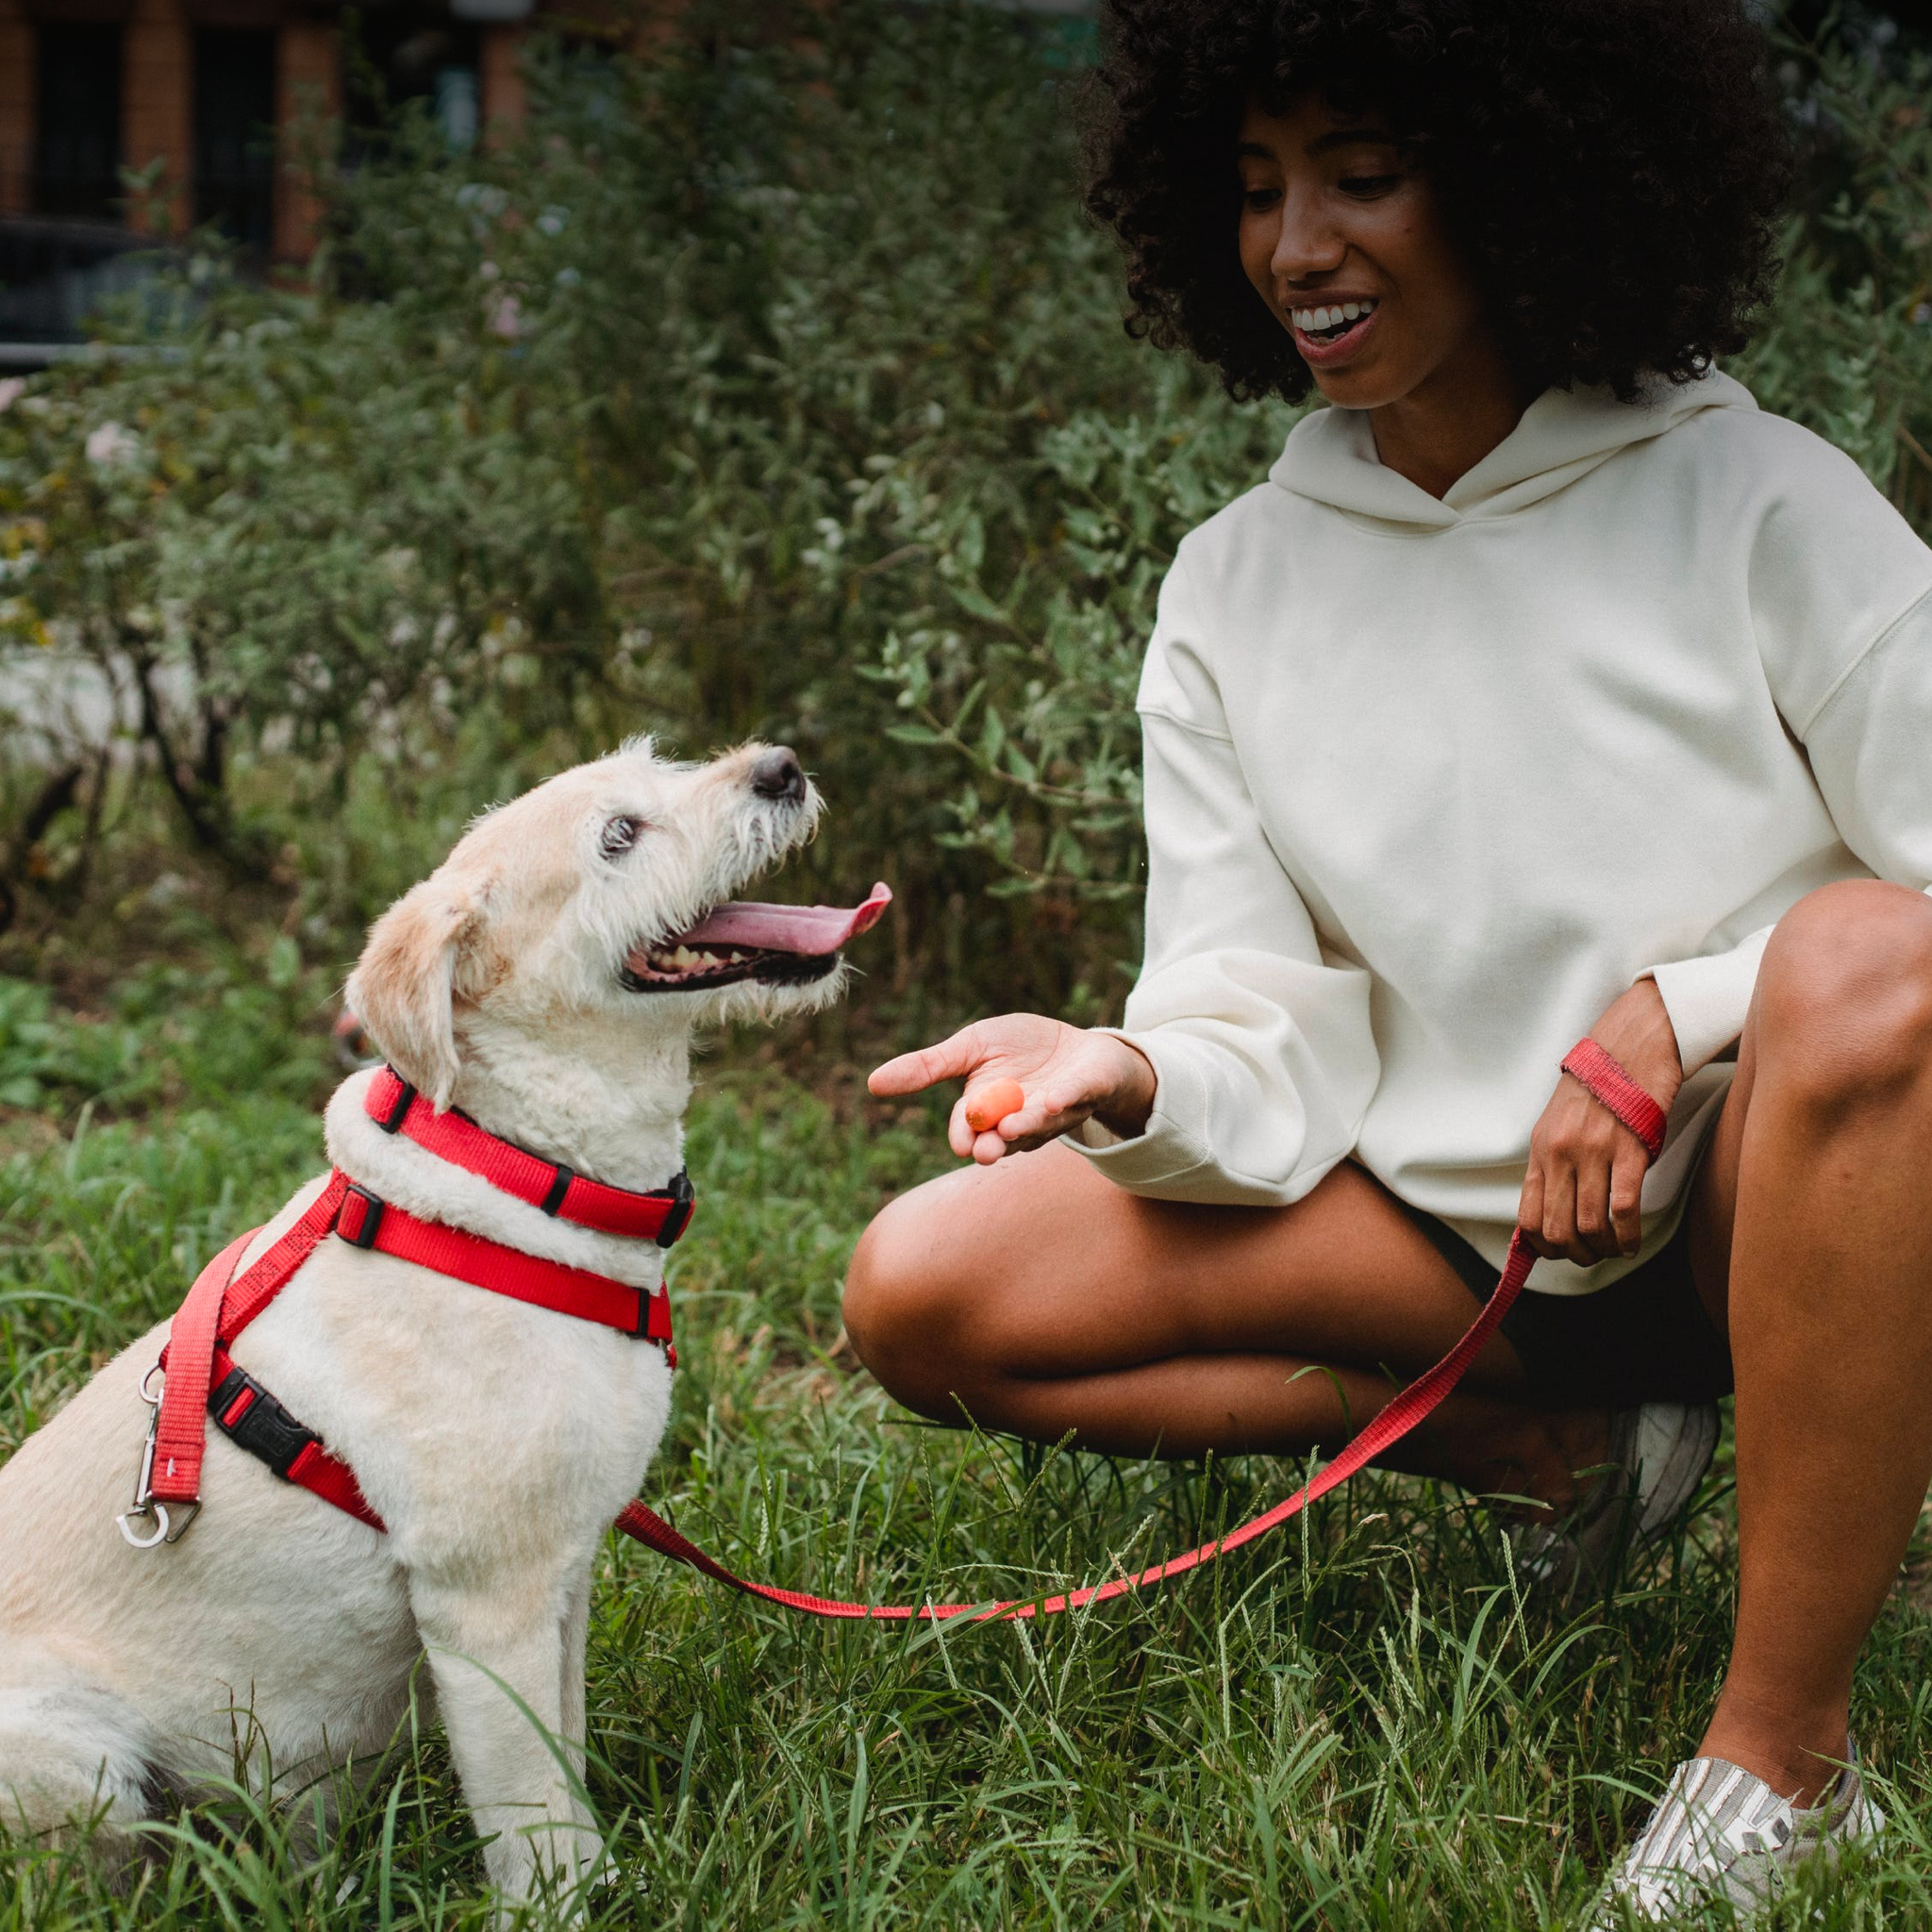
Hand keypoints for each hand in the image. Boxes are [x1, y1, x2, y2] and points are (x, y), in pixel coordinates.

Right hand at [868, 1013, 1156, 1164]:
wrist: (1082, 1046)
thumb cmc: (1021, 1049)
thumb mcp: (971, 1047)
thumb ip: (928, 1067)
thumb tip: (872, 1084)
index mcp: (990, 1110)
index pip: (971, 1129)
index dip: (965, 1136)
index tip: (961, 1144)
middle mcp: (1021, 1119)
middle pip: (1005, 1139)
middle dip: (995, 1145)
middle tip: (985, 1152)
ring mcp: (1057, 1109)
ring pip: (1040, 1124)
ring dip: (1027, 1126)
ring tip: (1013, 1127)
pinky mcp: (1089, 1090)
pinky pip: (1077, 1096)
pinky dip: (1065, 1099)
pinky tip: (1054, 1101)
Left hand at [1519, 980, 1683, 1264]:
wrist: (1629, 1046)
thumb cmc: (1598, 1089)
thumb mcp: (1559, 1125)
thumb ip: (1554, 1166)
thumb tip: (1554, 1216)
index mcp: (1540, 1150)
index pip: (1528, 1217)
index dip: (1543, 1247)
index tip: (1562, 1252)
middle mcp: (1561, 1153)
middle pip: (1558, 1229)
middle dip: (1576, 1255)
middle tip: (1594, 1256)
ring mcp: (1594, 1152)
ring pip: (1590, 1226)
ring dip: (1605, 1250)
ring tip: (1616, 1250)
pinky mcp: (1630, 1149)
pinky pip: (1623, 1210)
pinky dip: (1628, 1236)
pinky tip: (1633, 1242)